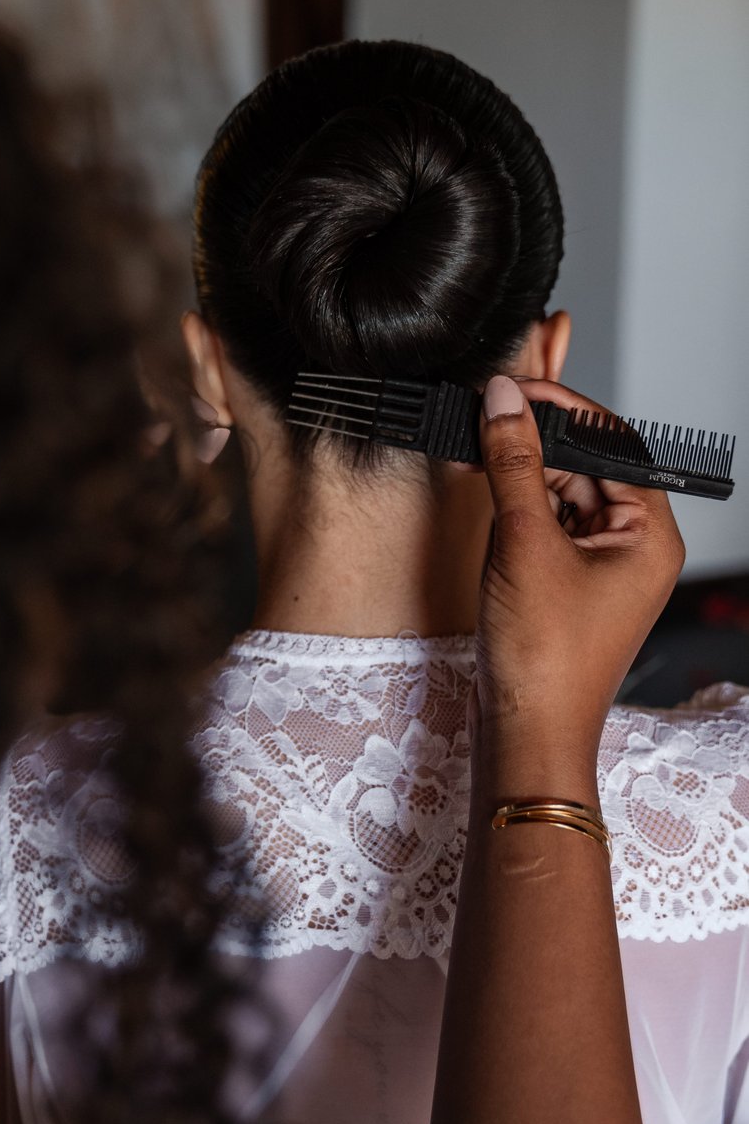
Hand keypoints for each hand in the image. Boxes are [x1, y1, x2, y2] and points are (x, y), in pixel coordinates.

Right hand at [473, 374, 684, 766]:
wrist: (527, 733)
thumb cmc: (544, 656)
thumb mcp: (524, 541)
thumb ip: (514, 460)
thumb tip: (505, 398)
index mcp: (650, 534)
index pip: (614, 443)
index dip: (564, 408)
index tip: (514, 390)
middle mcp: (634, 546)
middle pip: (587, 463)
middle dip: (534, 439)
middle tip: (483, 416)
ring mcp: (601, 565)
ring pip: (562, 490)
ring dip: (518, 469)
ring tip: (473, 452)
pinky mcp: (568, 581)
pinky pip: (546, 522)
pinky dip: (514, 502)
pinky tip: (481, 488)